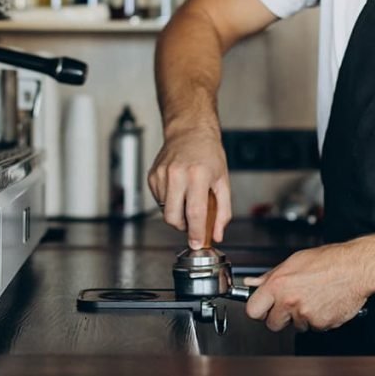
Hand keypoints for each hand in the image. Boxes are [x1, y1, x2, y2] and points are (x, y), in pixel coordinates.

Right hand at [147, 124, 230, 248]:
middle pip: (173, 217)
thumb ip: (222, 211)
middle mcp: (177, 175)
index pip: (194, 213)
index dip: (195, 233)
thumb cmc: (209, 153)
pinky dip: (169, 201)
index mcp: (197, 175)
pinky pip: (159, 200)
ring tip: (187, 196)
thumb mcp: (223, 181)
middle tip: (193, 221)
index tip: (197, 244)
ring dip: (177, 212)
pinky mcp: (152, 176)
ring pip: (165, 210)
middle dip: (183, 227)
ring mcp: (161, 175)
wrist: (189, 131)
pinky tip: (178, 188)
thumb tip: (216, 234)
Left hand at [244, 244, 370, 332]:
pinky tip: (323, 302)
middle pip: (272, 324)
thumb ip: (269, 276)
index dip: (258, 309)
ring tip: (313, 296)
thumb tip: (251, 283)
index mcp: (278, 285)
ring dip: (301, 316)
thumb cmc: (327, 261)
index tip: (262, 307)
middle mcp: (290, 301)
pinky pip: (314, 327)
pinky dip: (318, 318)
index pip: (253, 310)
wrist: (355, 268)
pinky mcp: (321, 324)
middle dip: (279, 316)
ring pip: (295, 325)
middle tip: (290, 303)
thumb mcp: (292, 262)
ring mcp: (305, 315)